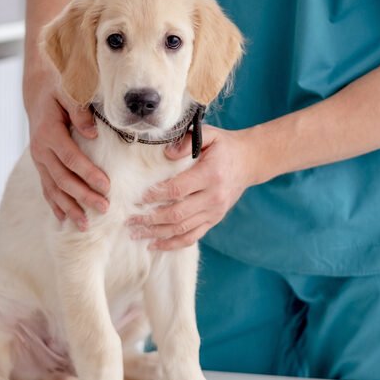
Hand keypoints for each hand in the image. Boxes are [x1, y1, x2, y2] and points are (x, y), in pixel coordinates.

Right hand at [25, 68, 109, 229]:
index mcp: (49, 132)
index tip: (107, 186)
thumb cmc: (58, 88)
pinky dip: (55, 204)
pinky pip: (47, 187)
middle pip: (63, 179)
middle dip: (84, 196)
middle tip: (104, 209)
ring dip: (69, 207)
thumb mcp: (69, 91)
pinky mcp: (41, 164)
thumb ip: (80, 110)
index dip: (89, 174)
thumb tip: (93, 133)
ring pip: (53, 188)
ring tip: (85, 225)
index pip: (71, 158)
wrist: (37, 90)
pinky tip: (64, 219)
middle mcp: (41, 150)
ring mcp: (39, 159)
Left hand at [127, 126, 258, 250]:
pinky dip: (173, 243)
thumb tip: (166, 154)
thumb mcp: (210, 135)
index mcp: (210, 174)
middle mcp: (214, 196)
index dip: (155, 195)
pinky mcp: (214, 219)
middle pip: (176, 214)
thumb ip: (187, 141)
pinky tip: (155, 244)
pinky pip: (192, 236)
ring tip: (135, 234)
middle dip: (150, 219)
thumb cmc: (224, 146)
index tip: (137, 197)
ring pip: (182, 229)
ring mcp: (214, 211)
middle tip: (129, 220)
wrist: (250, 161)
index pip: (177, 189)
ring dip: (156, 233)